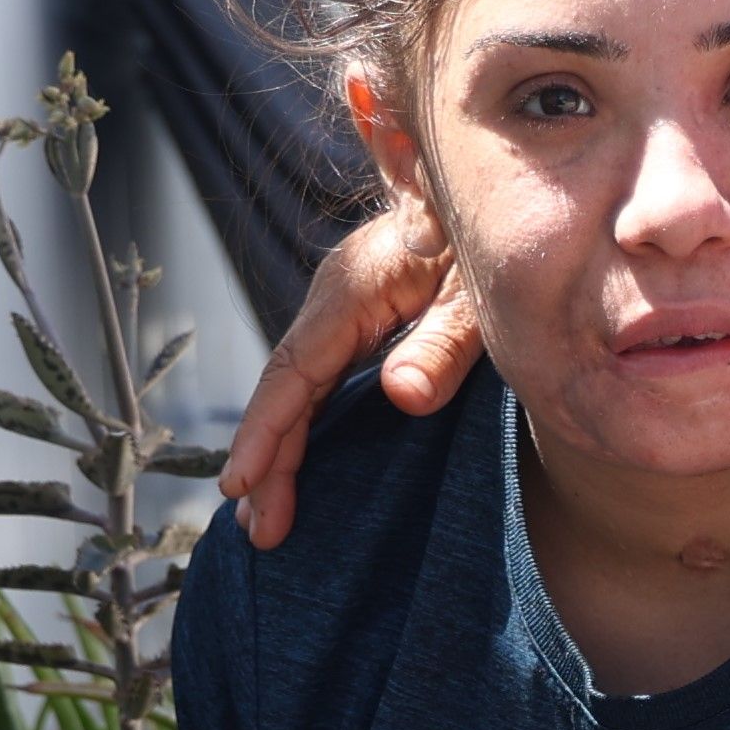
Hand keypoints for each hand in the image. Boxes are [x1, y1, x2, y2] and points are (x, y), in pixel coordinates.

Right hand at [222, 195, 481, 550]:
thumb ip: (445, 345)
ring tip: (262, 519)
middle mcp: (333, 301)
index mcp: (351, 291)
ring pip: (297, 391)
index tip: (242, 484)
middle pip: (286, 391)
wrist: (487, 195)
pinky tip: (294, 468)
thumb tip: (403, 398)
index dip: (265, 432)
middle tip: (260, 533)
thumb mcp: (478, 294)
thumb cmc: (485, 239)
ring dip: (277, 453)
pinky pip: (318, 384)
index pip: (294, 372)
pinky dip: (301, 429)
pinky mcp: (357, 323)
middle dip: (267, 462)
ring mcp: (341, 313)